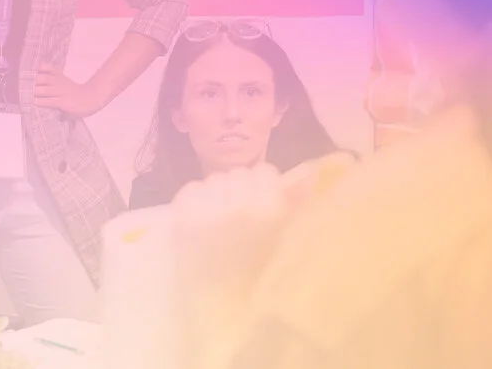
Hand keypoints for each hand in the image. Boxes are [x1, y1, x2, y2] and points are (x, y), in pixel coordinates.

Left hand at [32, 66, 111, 116]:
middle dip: (32, 82)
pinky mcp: (63, 102)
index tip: (30, 70)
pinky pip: (50, 101)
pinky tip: (34, 102)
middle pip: (44, 78)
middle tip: (22, 86)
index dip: (39, 68)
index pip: (49, 68)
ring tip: (26, 95)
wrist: (92, 98)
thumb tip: (39, 76)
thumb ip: (53, 79)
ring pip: (44, 89)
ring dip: (34, 92)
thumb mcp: (64, 82)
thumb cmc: (76, 92)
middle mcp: (59, 82)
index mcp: (59, 76)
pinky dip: (41, 101)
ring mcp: (61, 92)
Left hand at [171, 164, 287, 312]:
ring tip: (221, 222)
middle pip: (239, 174)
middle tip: (243, 218)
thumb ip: (300, 205)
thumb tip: (309, 172)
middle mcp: (238, 203)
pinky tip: (203, 224)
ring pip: (215, 180)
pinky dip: (197, 201)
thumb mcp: (292, 243)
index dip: (266, 187)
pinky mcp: (182, 219)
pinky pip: (192, 189)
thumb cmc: (266, 285)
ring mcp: (207, 210)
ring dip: (219, 195)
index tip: (265, 205)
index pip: (265, 171)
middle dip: (242, 191)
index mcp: (270, 209)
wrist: (224, 319)